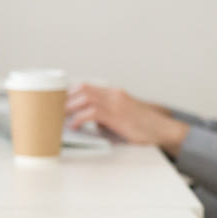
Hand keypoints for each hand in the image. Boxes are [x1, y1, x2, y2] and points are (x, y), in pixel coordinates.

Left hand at [66, 83, 187, 151]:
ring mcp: (116, 103)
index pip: (87, 87)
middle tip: (53, 110)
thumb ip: (105, 117)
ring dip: (69, 107)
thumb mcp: (122, 118)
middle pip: (82, 89)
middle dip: (65, 99)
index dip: (70, 93)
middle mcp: (114, 94)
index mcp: (115, 93)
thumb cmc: (144, 127)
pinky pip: (91, 113)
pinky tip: (74, 126)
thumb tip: (87, 124)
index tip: (58, 101)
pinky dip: (79, 118)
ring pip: (85, 98)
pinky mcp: (116, 115)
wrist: (163, 130)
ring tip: (59, 117)